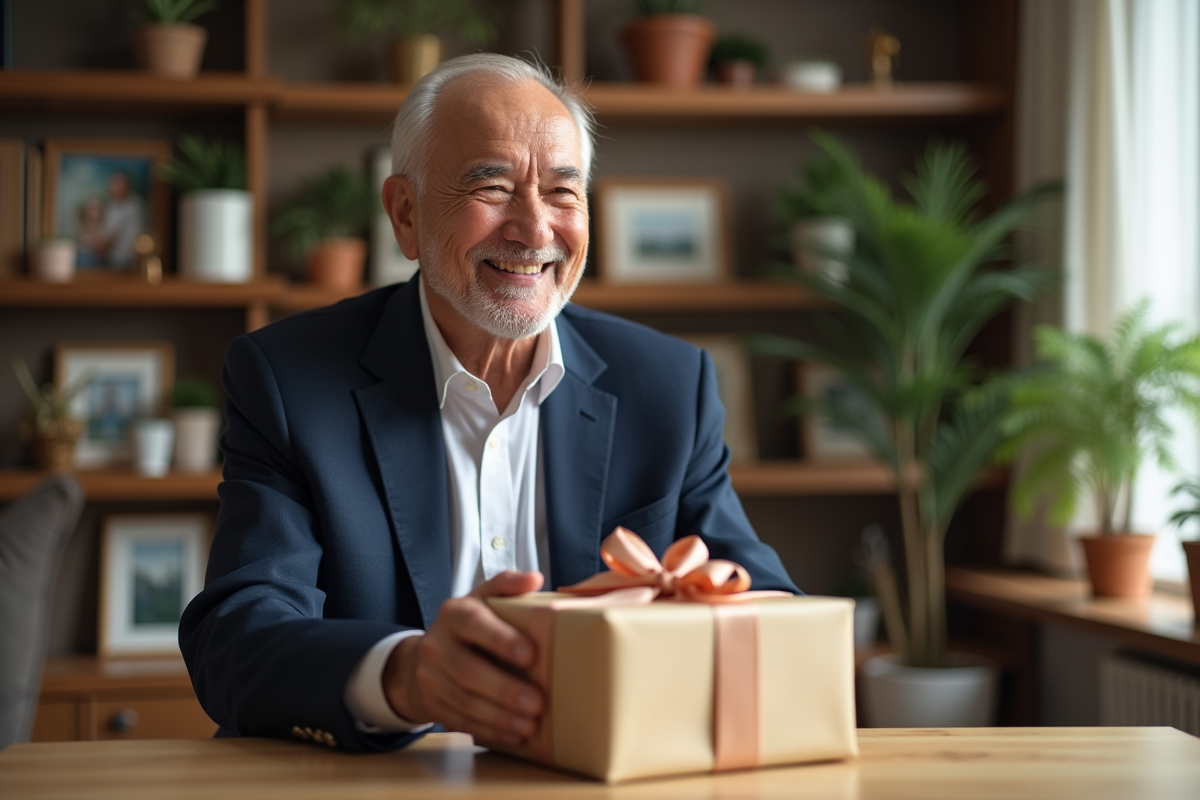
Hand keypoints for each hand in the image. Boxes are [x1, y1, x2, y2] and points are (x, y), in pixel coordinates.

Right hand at [382, 570, 543, 745]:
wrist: (428, 654)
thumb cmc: (470, 624)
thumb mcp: (483, 598)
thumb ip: (507, 585)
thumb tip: (534, 579)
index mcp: (453, 613)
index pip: (474, 624)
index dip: (501, 639)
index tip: (531, 654)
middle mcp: (436, 644)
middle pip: (469, 671)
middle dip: (505, 690)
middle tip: (538, 702)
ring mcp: (430, 676)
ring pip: (464, 701)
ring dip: (500, 716)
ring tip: (530, 723)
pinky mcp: (432, 703)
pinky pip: (460, 721)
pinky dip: (490, 730)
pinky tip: (514, 735)